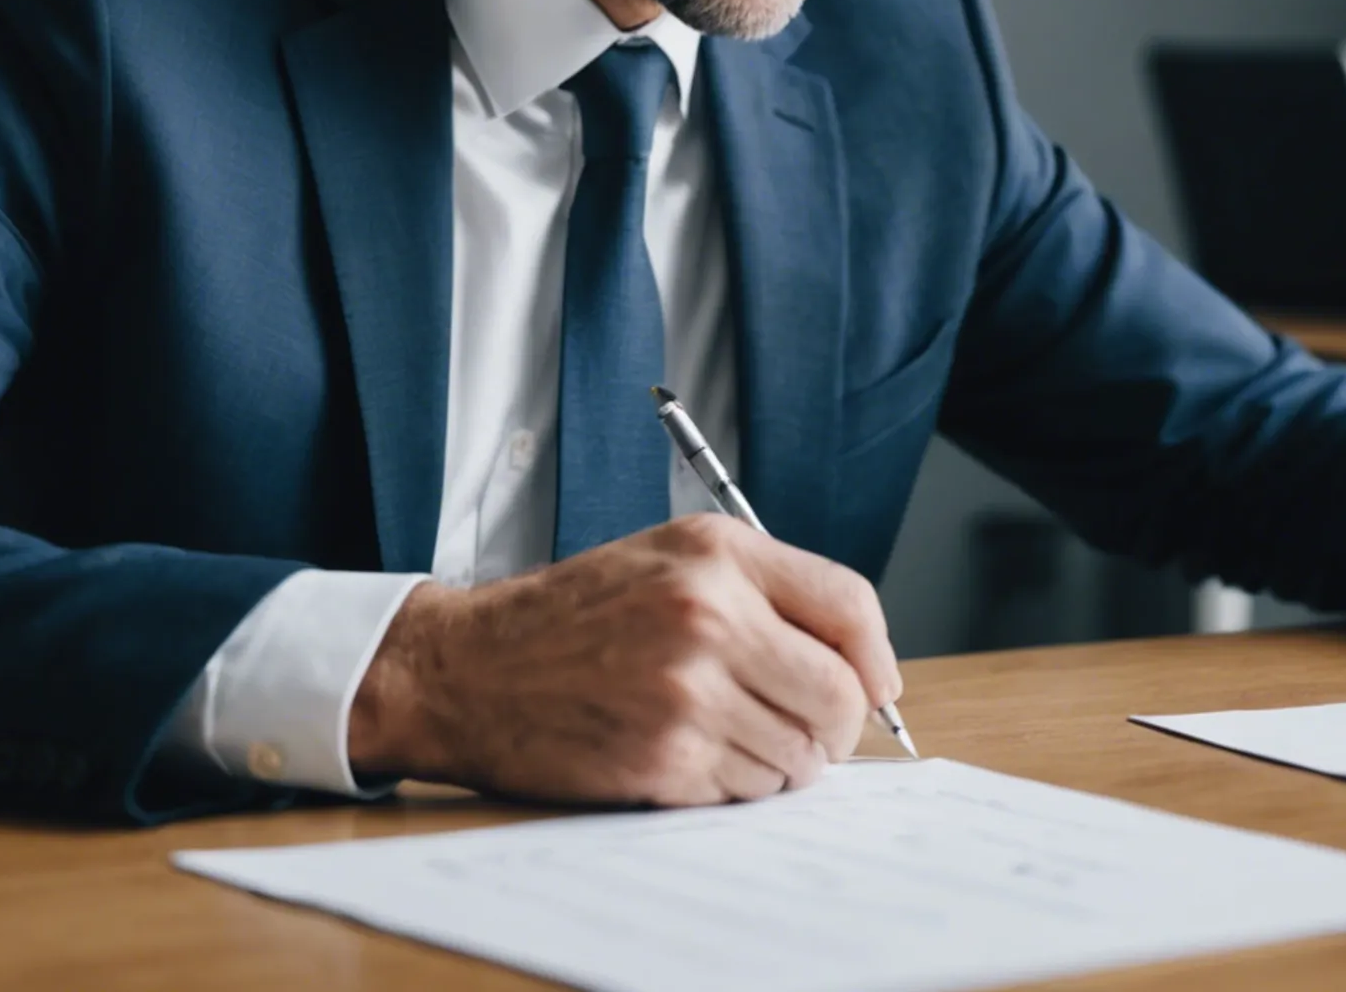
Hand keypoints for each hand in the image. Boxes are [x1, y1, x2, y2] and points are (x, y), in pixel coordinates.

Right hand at [345, 514, 899, 804]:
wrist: (470, 668)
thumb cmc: (574, 615)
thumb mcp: (672, 559)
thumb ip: (770, 593)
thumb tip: (865, 668)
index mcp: (719, 556)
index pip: (850, 607)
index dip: (875, 659)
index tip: (875, 687)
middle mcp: (710, 616)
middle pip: (840, 695)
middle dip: (834, 726)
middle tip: (804, 729)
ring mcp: (687, 692)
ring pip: (800, 755)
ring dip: (780, 760)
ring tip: (727, 735)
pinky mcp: (664, 757)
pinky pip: (749, 789)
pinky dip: (735, 785)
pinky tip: (690, 755)